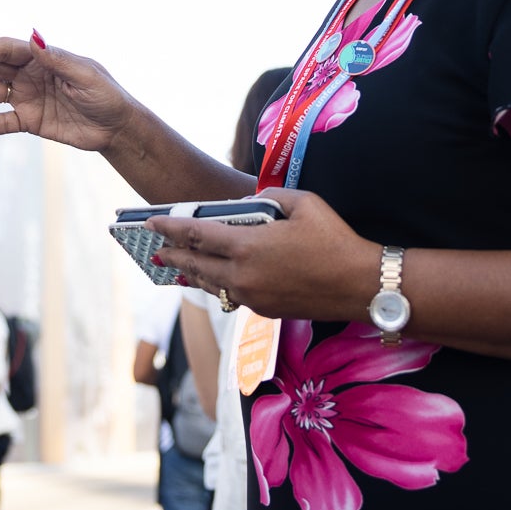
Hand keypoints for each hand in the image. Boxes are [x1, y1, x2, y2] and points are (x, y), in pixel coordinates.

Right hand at [0, 35, 134, 151]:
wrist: (117, 128)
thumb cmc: (106, 94)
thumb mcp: (84, 75)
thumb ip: (56, 59)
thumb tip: (33, 38)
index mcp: (41, 56)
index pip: (4, 49)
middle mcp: (29, 73)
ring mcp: (27, 96)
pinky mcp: (30, 120)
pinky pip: (1, 123)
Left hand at [147, 187, 378, 321]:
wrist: (360, 286)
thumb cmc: (335, 240)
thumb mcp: (304, 203)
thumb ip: (270, 198)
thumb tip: (251, 204)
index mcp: (248, 247)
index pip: (196, 235)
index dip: (170, 228)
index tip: (150, 223)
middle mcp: (243, 276)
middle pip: (196, 265)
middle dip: (173, 255)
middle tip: (156, 249)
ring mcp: (252, 298)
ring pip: (211, 285)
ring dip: (192, 274)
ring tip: (178, 267)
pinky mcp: (265, 312)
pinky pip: (231, 297)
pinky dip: (217, 286)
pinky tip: (216, 282)